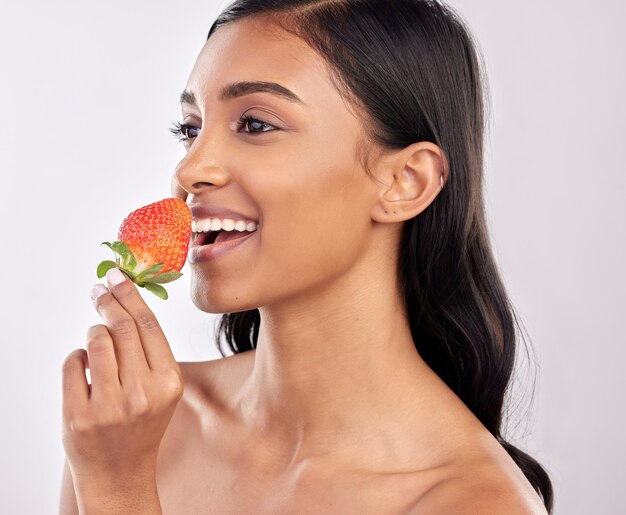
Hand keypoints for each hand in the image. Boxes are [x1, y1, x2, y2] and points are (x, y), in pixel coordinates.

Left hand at [61, 267, 183, 488]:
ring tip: (96, 339)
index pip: (149, 326)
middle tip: (100, 288)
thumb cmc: (141, 425)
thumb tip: (125, 303)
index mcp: (169, 383)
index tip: (118, 276)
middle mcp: (143, 393)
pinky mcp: (79, 415)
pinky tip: (85, 366)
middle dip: (108, 301)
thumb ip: (150, 353)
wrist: (121, 472)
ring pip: (96, 341)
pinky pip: (73, 363)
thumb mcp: (161, 391)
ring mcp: (110, 406)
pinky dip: (76, 357)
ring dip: (94, 332)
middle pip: (123, 328)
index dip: (131, 296)